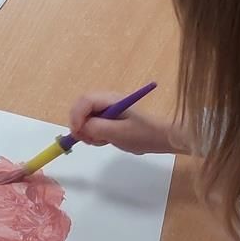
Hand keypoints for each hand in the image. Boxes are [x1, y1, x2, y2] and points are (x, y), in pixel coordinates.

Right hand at [70, 92, 186, 153]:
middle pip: (82, 108)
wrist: (163, 138)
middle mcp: (107, 101)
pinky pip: (94, 124)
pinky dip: (94, 134)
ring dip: (88, 131)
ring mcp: (108, 109)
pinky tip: (106, 141)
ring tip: (103, 142)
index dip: (76, 116)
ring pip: (86, 117)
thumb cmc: (144, 134)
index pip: (84, 100)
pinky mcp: (110, 119)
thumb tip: (81, 127)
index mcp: (111, 99)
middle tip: (88, 140)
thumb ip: (97, 128)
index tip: (77, 133)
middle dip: (80, 124)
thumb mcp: (119, 133)